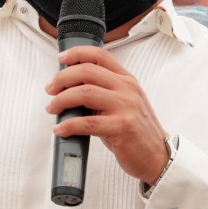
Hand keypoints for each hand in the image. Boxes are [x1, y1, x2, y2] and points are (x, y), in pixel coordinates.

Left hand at [45, 45, 168, 183]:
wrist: (157, 155)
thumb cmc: (135, 130)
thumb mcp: (123, 103)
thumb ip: (102, 91)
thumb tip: (68, 88)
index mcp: (126, 80)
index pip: (100, 55)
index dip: (77, 53)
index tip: (61, 59)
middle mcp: (127, 89)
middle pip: (87, 71)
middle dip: (62, 79)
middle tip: (50, 90)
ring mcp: (125, 107)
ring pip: (85, 93)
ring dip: (61, 100)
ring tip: (52, 109)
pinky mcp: (121, 127)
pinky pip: (87, 123)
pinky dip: (68, 125)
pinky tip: (60, 129)